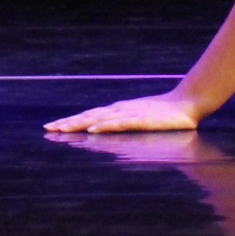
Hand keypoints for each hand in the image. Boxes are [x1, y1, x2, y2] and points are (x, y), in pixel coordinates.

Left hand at [43, 91, 204, 134]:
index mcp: (118, 111)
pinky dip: (104, 126)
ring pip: (99, 119)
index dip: (70, 121)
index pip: (89, 116)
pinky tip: (92, 129)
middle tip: (47, 129)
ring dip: (79, 123)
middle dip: (67, 123)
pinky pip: (119, 123)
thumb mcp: (140, 120)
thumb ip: (124, 124)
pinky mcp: (141, 119)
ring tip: (61, 129)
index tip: (52, 127)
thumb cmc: (165, 115)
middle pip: (88, 116)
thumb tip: (106, 132)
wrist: (187, 103)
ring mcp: (129, 113)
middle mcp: (119, 109)